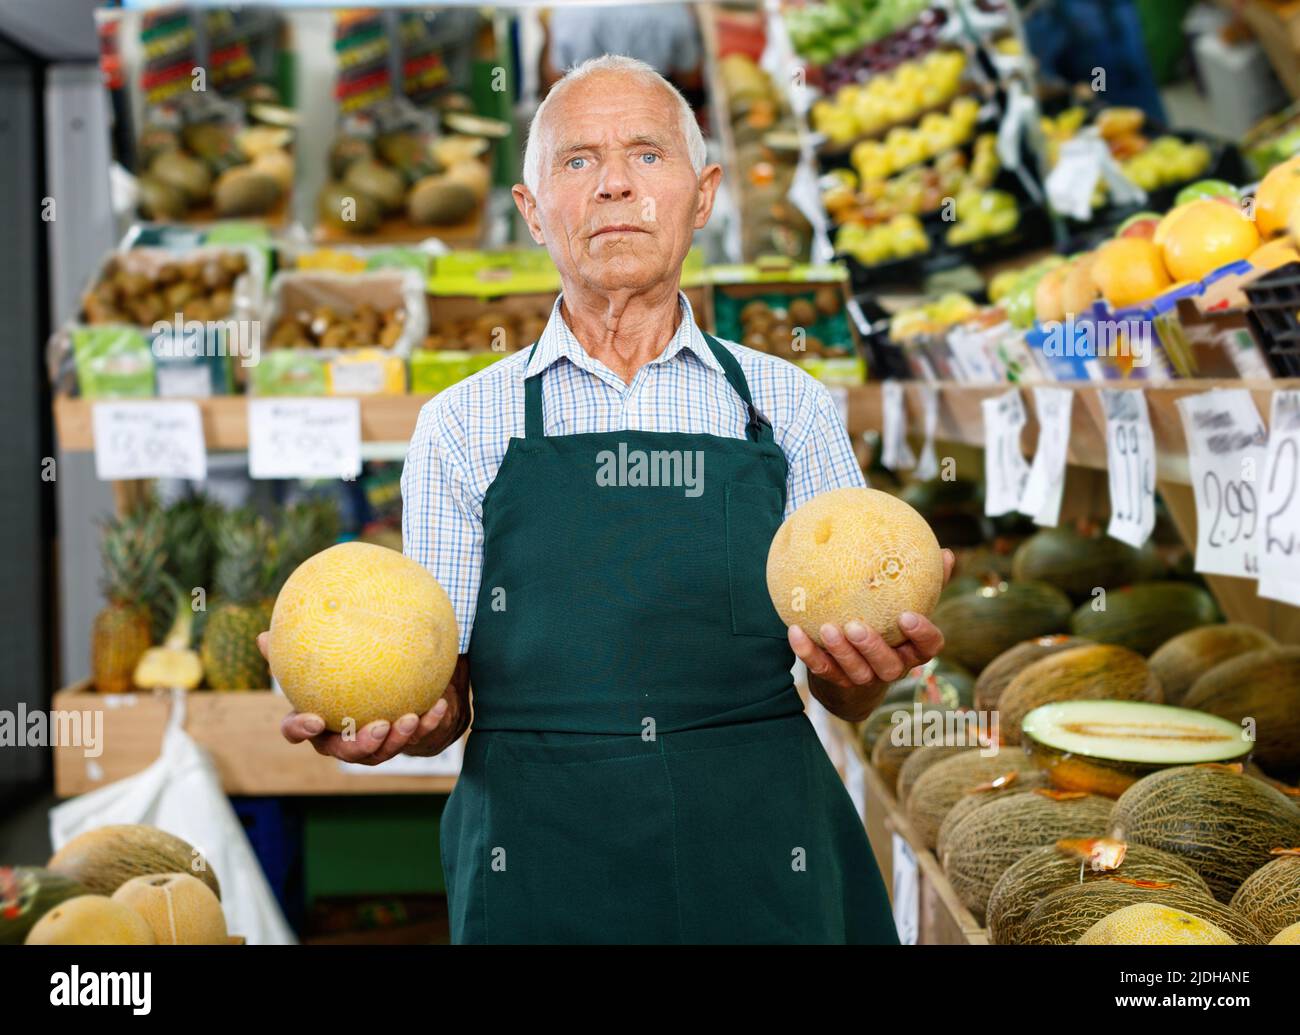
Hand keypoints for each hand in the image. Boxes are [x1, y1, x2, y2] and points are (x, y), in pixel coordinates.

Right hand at [257, 632, 470, 765]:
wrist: (381, 683)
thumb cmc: (337, 670)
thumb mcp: (317, 658)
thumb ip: (291, 649)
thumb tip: (262, 635)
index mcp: (313, 720)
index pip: (296, 730)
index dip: (301, 729)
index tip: (313, 719)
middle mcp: (339, 739)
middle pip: (344, 752)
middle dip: (360, 745)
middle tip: (377, 727)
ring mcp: (370, 745)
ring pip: (380, 752)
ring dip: (397, 740)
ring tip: (410, 719)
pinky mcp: (399, 741)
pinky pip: (414, 738)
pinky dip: (427, 723)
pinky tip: (440, 704)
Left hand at [790, 548, 954, 716]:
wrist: (854, 672)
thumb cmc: (888, 628)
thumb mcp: (907, 607)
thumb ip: (925, 585)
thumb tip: (947, 553)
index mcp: (912, 650)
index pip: (929, 646)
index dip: (921, 634)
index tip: (907, 615)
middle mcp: (892, 668)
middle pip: (888, 665)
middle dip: (872, 647)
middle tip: (855, 626)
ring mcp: (864, 678)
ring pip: (855, 671)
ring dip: (840, 652)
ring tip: (827, 629)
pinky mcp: (836, 682)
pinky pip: (821, 668)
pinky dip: (807, 652)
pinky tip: (794, 631)